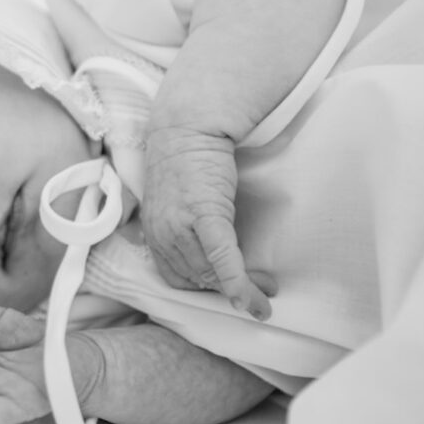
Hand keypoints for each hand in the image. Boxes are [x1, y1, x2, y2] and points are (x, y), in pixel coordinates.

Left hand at [142, 126, 275, 319]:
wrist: (186, 128)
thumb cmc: (186, 164)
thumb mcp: (175, 205)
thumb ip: (183, 231)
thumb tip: (211, 258)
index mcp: (154, 233)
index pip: (177, 277)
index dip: (206, 289)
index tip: (231, 291)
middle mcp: (162, 233)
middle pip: (197, 278)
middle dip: (229, 291)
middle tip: (259, 292)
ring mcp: (180, 224)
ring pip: (210, 272)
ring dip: (243, 287)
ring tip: (268, 286)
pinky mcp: (204, 212)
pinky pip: (222, 255)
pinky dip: (237, 280)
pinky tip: (252, 296)